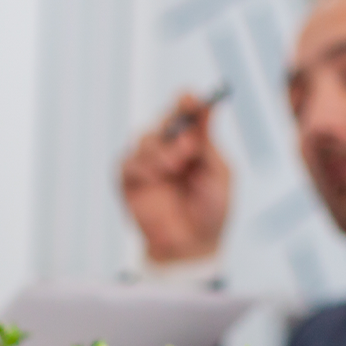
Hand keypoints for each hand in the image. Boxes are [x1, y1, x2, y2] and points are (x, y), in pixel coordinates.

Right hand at [120, 92, 230, 263]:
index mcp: (193, 143)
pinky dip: (141, 165)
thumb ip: (209, 141)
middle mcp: (169, 150)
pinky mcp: (130, 182)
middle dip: (174, 128)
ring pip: (144, 138)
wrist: (192, 246)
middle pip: (162, 120)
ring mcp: (148, 166)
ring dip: (159, 149)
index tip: (190, 99)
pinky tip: (155, 177)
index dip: (186, 102)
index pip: (185, 112)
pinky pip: (127, 162)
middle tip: (188, 146)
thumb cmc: (211, 213)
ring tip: (174, 168)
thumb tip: (207, 107)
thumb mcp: (218, 173)